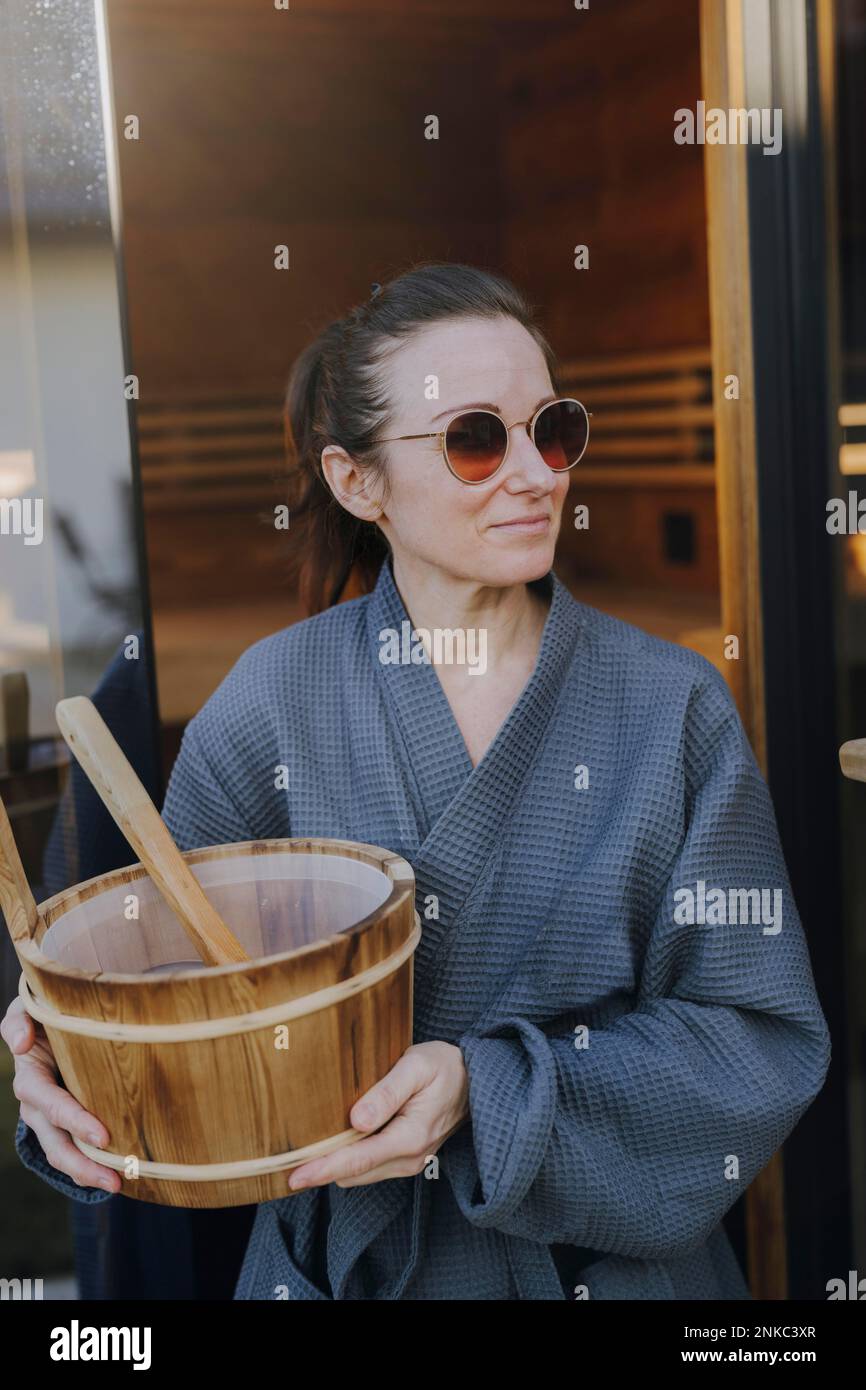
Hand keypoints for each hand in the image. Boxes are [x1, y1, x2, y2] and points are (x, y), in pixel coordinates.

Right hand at [1, 997, 120, 1192]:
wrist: (53, 1021)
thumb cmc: (44, 1012)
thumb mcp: (27, 1008)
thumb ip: (18, 1022)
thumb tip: (21, 1044)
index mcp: (30, 1079)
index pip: (51, 1105)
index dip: (74, 1121)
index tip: (103, 1138)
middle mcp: (37, 1106)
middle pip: (56, 1143)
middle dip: (83, 1164)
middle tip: (116, 1178)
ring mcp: (51, 1119)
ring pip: (65, 1154)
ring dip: (89, 1172)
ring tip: (119, 1185)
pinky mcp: (68, 1123)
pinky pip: (76, 1150)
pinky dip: (93, 1165)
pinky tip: (120, 1175)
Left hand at [288, 1041, 469, 1190]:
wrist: (475, 1080)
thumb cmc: (444, 1067)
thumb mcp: (416, 1067)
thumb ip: (387, 1092)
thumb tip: (356, 1120)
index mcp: (411, 1137)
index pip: (358, 1160)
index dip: (323, 1169)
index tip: (293, 1176)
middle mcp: (410, 1158)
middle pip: (353, 1173)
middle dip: (322, 1168)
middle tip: (288, 1155)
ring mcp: (410, 1162)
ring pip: (359, 1174)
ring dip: (335, 1164)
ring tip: (308, 1145)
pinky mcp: (407, 1159)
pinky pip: (370, 1167)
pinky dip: (351, 1159)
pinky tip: (338, 1140)